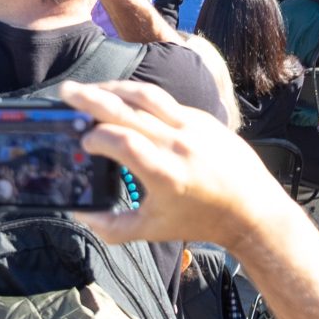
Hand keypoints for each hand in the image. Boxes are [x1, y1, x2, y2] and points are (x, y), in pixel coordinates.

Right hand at [64, 80, 286, 252]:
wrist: (252, 209)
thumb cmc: (200, 221)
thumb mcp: (153, 229)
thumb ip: (112, 226)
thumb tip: (79, 214)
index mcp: (164, 174)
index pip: (120, 142)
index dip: (96, 138)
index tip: (83, 141)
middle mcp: (177, 145)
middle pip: (128, 110)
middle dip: (91, 98)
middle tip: (67, 91)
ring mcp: (192, 126)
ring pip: (146, 96)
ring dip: (115, 88)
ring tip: (92, 88)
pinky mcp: (202, 118)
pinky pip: (164, 102)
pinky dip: (140, 97)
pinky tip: (125, 100)